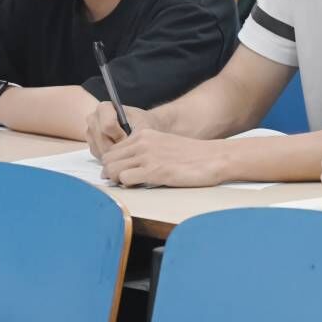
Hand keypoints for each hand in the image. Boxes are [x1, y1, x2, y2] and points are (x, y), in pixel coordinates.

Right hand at [85, 102, 156, 156]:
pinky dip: (111, 157)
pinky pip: (98, 155)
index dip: (120, 135)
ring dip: (115, 154)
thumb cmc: (142, 124)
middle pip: (102, 139)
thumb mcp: (144, 126)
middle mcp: (93, 118)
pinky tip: (121, 152)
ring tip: (127, 150)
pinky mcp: (91, 144)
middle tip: (130, 147)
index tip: (130, 137)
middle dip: (118, 147)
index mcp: (104, 108)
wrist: (140, 127)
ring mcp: (90, 132)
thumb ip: (135, 134)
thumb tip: (127, 144)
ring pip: (99, 149)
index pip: (107, 126)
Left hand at [99, 129, 225, 187]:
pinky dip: (127, 186)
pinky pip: (125, 180)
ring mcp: (147, 156)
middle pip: (108, 159)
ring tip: (129, 185)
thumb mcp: (164, 145)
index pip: (113, 149)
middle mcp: (142, 143)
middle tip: (121, 182)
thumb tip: (128, 167)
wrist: (214, 158)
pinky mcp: (154, 171)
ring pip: (112, 169)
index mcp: (144, 134)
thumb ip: (145, 151)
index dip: (113, 164)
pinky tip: (139, 187)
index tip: (120, 173)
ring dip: (116, 180)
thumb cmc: (191, 156)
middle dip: (110, 173)